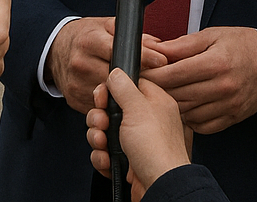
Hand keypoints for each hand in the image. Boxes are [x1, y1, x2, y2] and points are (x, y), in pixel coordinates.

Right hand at [47, 17, 166, 114]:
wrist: (55, 50)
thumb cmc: (86, 36)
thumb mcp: (106, 26)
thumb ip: (131, 35)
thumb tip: (157, 46)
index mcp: (89, 41)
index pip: (120, 51)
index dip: (143, 56)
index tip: (161, 61)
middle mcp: (81, 63)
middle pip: (115, 78)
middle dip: (137, 80)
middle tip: (158, 81)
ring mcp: (76, 84)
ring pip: (108, 97)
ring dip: (126, 98)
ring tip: (142, 96)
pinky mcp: (74, 100)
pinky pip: (99, 108)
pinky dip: (112, 107)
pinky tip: (124, 103)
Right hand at [86, 69, 192, 200]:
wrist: (159, 185)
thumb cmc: (156, 148)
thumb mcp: (138, 108)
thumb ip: (123, 87)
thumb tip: (116, 72)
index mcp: (154, 103)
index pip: (128, 86)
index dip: (111, 90)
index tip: (102, 97)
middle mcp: (145, 121)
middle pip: (110, 109)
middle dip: (98, 117)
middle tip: (102, 123)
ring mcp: (136, 142)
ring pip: (104, 132)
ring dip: (97, 137)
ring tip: (103, 143)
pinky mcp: (128, 160)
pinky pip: (105, 152)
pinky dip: (102, 156)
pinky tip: (108, 159)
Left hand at [139, 26, 256, 133]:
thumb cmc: (242, 44)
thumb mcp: (212, 35)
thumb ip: (182, 45)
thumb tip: (155, 50)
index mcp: (215, 63)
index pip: (172, 75)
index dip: (151, 75)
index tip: (140, 71)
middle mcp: (222, 87)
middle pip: (177, 96)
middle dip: (156, 91)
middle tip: (145, 85)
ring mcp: (228, 105)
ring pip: (186, 113)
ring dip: (171, 106)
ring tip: (162, 95)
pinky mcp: (232, 118)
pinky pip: (201, 125)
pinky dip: (189, 118)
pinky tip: (185, 106)